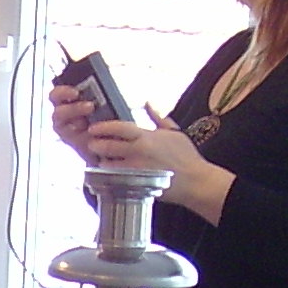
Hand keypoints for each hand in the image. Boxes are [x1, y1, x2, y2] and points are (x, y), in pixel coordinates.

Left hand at [51, 93, 233, 222]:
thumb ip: (157, 117)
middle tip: (92, 143)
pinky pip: (115, 179)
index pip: (119, 128)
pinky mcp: (136, 184)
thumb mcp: (174, 132)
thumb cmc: (186, 156)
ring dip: (102, 161)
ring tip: (101, 159)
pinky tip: (109, 173)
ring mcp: (136, 170)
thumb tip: (147, 103)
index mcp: (146, 137)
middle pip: (108, 146)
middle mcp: (138, 153)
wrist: (195, 181)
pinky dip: (110, 175)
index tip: (94, 128)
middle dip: (96, 144)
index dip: (103, 127)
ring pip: (108, 165)